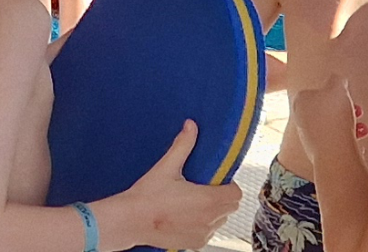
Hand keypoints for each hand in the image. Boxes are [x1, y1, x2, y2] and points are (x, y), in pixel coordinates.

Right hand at [110, 120, 241, 250]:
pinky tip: (185, 215)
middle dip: (222, 197)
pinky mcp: (194, 244)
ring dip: (213, 212)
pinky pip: (208, 233)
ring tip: (193, 202)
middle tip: (204, 188)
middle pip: (231, 207)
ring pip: (220, 221)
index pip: (236, 194)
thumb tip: (191, 126)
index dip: (229, 185)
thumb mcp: (167, 167)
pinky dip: (202, 225)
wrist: (131, 221)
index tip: (218, 180)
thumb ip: (183, 145)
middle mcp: (208, 220)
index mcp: (207, 200)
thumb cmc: (147, 197)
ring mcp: (202, 234)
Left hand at [292, 78, 362, 173]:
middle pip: (328, 109)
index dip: (336, 93)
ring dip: (351, 123)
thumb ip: (337, 79)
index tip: (348, 97)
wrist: (333, 151)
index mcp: (300, 100)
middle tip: (358, 111)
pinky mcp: (318, 150)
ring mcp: (308, 135)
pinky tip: (361, 136)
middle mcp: (300, 117)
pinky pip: (336, 139)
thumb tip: (338, 80)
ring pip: (334, 124)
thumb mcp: (338, 87)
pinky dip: (349, 136)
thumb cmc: (333, 116)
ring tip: (363, 127)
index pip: (319, 91)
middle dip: (346, 109)